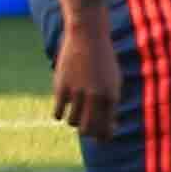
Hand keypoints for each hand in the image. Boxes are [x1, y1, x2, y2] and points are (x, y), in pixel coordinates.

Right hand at [48, 0, 124, 134]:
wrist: (87, 35)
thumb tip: (105, 124)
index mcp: (111, 96)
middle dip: (88, 133)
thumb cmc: (102, 58)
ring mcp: (78, 92)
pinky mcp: (62, 86)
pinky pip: (58, 112)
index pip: (106, 129)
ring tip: (75, 114)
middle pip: (89, 130)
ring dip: (74, 121)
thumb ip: (109, 102)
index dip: (103, 136)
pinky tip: (62, 108)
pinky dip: (60, 114)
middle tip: (86, 128)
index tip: (101, 136)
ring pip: (73, 122)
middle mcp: (96, 97)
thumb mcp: (112, 80)